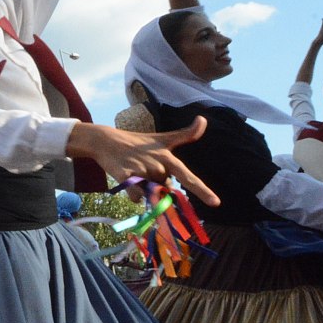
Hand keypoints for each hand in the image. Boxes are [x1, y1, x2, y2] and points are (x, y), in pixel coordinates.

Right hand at [65, 118, 220, 206]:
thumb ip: (185, 134)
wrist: (107, 140)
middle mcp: (157, 165)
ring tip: (135, 171)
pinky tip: (127, 179)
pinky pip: (135, 196)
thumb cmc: (137, 142)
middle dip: (157, 185)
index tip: (216, 203)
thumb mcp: (162, 139)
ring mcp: (141, 171)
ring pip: (150, 195)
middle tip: (146, 169)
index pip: (188, 177)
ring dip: (144, 189)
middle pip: (164, 189)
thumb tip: (203, 119)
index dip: (202, 190)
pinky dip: (133, 194)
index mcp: (168, 157)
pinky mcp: (126, 177)